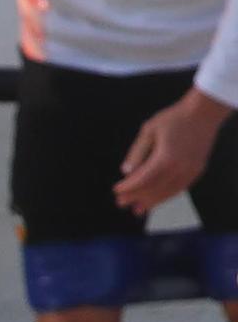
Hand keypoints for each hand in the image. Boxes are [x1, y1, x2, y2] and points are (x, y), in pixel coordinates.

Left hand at [114, 88, 231, 216]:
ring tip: (138, 209)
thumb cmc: (175, 118)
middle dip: (136, 197)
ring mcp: (190, 170)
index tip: (116, 191)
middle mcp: (179, 168)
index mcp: (165, 158)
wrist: (204, 112)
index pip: (142, 179)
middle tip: (121, 203)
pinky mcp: (197, 170)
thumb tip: (125, 171)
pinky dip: (166, 195)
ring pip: (167, 192)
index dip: (128, 187)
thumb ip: (137, 152)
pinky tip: (156, 200)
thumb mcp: (149, 130)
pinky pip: (179, 188)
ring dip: (151, 202)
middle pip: (153, 189)